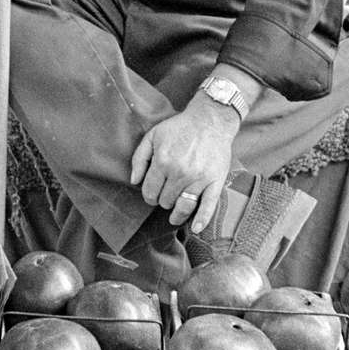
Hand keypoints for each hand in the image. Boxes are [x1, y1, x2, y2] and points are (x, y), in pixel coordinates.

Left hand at [129, 95, 241, 233]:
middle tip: (166, 194)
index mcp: (163, 162)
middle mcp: (180, 173)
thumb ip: (139, 158)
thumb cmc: (180, 128)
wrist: (210, 121)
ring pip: (183, 207)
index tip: (152, 193)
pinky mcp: (215, 182)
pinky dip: (201, 220)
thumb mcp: (153, 136)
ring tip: (174, 215)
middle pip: (165, 201)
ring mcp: (199, 179)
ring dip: (177, 214)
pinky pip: (208, 206)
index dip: (149, 195)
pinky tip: (195, 228)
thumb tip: (134, 181)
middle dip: (163, 200)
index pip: (150, 192)